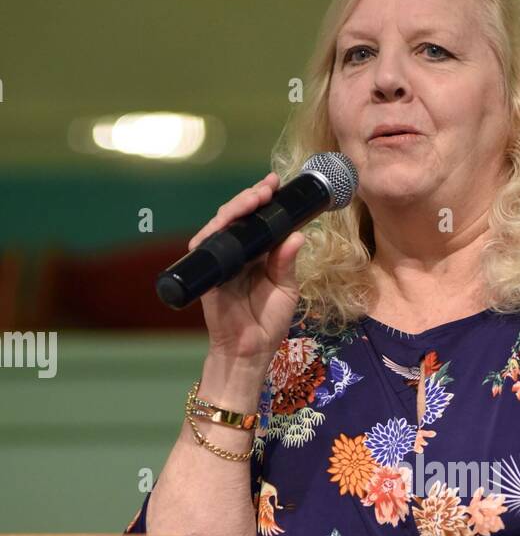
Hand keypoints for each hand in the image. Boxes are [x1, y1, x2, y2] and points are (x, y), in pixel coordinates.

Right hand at [189, 172, 307, 364]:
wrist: (250, 350)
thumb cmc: (268, 322)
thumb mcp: (286, 290)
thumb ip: (287, 263)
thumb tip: (298, 235)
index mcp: (259, 253)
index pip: (260, 220)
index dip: (266, 201)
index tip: (277, 185)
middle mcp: (239, 252)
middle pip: (239, 216)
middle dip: (251, 197)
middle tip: (267, 188)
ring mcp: (221, 260)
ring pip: (222, 224)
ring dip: (236, 208)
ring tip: (254, 198)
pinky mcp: (207, 271)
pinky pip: (205, 245)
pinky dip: (213, 231)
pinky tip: (225, 222)